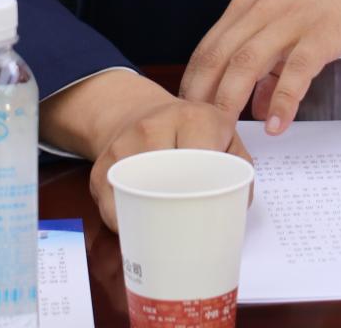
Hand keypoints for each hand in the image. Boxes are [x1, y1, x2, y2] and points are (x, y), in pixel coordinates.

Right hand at [40, 70, 250, 232]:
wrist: (141, 112)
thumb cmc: (190, 131)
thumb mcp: (223, 135)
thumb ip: (238, 165)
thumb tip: (238, 206)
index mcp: (193, 117)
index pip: (202, 157)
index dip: (209, 186)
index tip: (213, 204)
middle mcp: (154, 126)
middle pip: (168, 180)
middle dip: (182, 207)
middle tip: (195, 225)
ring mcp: (123, 146)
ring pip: (137, 197)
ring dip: (152, 219)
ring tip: (170, 229)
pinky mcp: (102, 167)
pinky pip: (113, 208)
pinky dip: (128, 224)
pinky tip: (142, 226)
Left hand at [178, 0, 340, 134]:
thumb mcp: (287, 20)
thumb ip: (268, 63)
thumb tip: (253, 105)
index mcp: (247, 7)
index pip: (206, 51)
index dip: (191, 87)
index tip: (186, 119)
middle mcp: (261, 11)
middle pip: (218, 60)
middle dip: (202, 101)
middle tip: (197, 135)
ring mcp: (291, 21)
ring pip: (247, 64)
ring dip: (231, 102)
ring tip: (226, 136)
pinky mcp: (322, 34)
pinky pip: (296, 71)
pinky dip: (283, 100)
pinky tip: (275, 124)